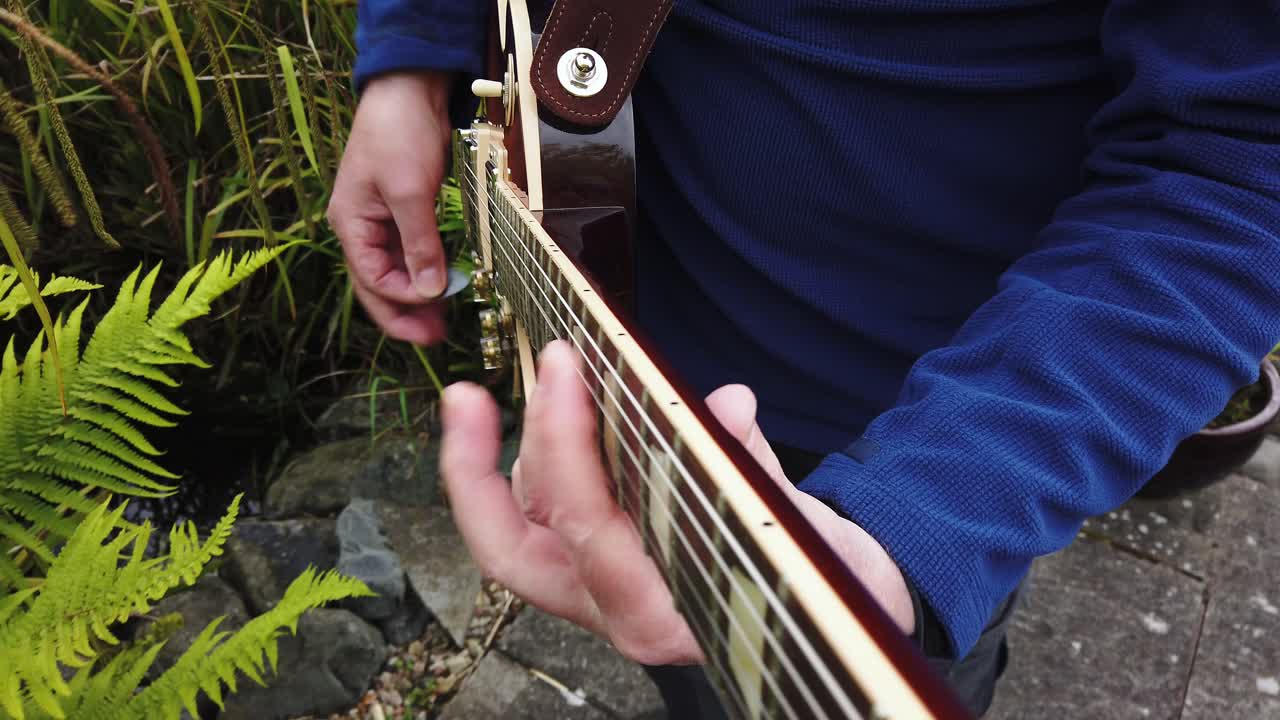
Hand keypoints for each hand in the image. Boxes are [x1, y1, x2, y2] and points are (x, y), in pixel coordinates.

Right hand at [327, 71, 453, 345]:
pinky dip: (425, 272)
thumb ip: (420, 244)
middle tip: (437, 338)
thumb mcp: (410, 191)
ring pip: (395, 272)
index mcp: (351, 225)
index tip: (437, 306)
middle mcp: (361, 228)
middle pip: (377, 285)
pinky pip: (410, 253)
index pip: (372, 279)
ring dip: (417, 297)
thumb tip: (432, 291)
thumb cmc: (399, 134)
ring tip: (443, 323)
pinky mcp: (403, 212)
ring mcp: (381, 221)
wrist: (409, 89)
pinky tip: (444, 287)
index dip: (402, 300)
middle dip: (404, 314)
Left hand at [440, 341, 914, 665]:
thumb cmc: (823, 576)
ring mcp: (598, 600)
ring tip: (527, 389)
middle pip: (514, 551)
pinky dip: (528, 470)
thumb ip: (751, 467)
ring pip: (518, 536)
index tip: (564, 368)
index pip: (591, 530)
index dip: (567, 445)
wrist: (837, 613)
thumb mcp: (805, 527)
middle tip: (468, 394)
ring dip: (503, 459)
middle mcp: (616, 615)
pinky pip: (535, 529)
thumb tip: (727, 407)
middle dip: (475, 471)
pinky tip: (540, 417)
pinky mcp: (595, 579)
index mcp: (666, 616)